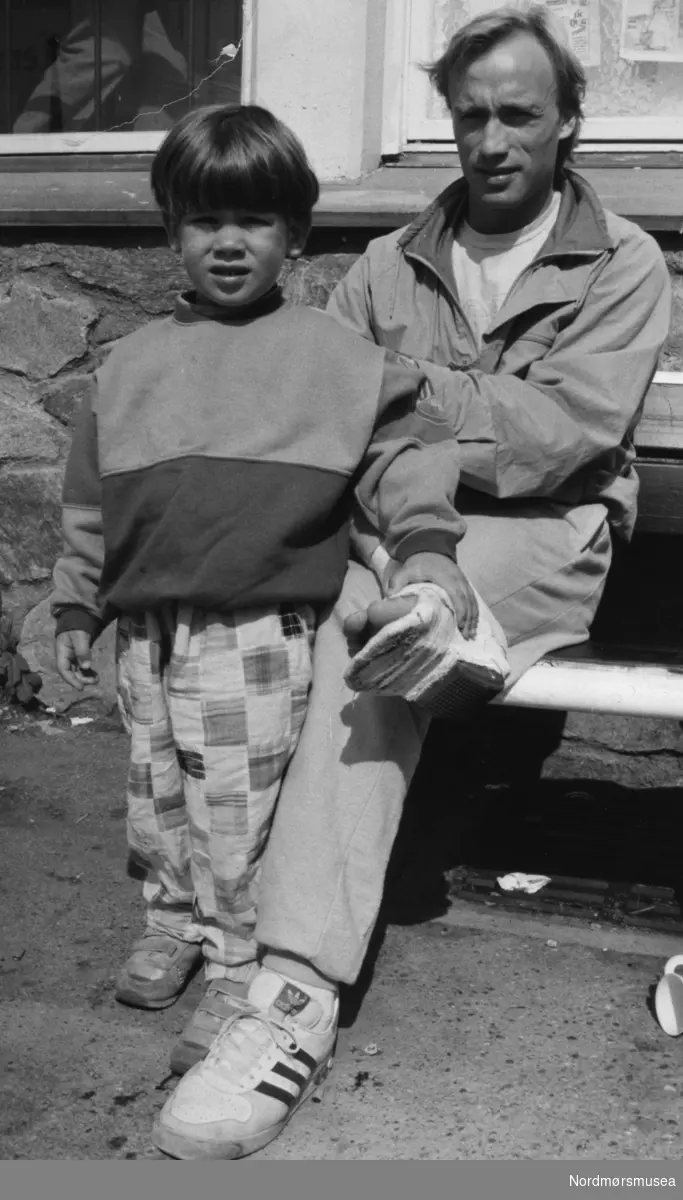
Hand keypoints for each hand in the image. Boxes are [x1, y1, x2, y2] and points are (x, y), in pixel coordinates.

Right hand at [55, 630, 98, 689]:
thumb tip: (86, 667)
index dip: (71, 680)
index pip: (63, 670)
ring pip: (77, 673)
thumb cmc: (76, 628)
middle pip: (71, 673)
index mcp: (61, 653)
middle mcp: (65, 658)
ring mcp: (71, 659)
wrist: (78, 622)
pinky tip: (95, 675)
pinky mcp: (78, 659)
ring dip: (86, 677)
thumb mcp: (79, 637)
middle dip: (81, 680)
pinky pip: (82, 669)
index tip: (80, 687)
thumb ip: (82, 651)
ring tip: (96, 679)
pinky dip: (88, 673)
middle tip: (94, 681)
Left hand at [343, 551, 478, 647]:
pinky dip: (474, 611)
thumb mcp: (405, 571)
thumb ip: (397, 582)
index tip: (459, 626)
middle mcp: (457, 578)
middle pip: (467, 600)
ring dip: (473, 617)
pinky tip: (473, 623)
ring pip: (472, 600)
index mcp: (444, 576)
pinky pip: (473, 598)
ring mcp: (463, 580)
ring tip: (470, 634)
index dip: (459, 610)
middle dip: (468, 619)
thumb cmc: (417, 563)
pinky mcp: (465, 583)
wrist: (429, 549)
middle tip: (466, 636)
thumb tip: (390, 598)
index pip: (455, 594)